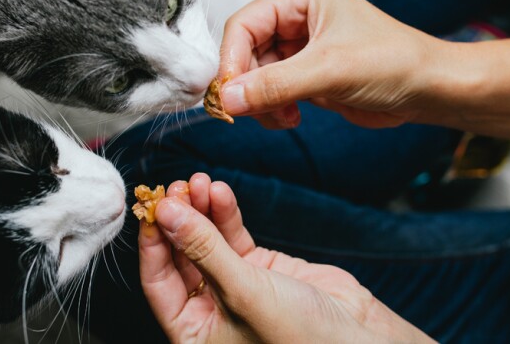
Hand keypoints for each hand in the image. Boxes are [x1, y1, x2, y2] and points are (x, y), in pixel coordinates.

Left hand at [138, 173, 434, 343]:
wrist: (359, 340)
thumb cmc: (300, 338)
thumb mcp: (243, 291)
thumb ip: (203, 249)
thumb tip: (166, 213)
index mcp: (193, 333)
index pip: (158, 282)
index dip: (153, 243)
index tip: (151, 207)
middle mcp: (209, 311)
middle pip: (180, 256)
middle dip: (178, 219)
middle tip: (177, 186)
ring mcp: (234, 286)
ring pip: (206, 241)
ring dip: (201, 210)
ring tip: (200, 181)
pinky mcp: (260, 268)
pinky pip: (233, 236)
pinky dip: (226, 213)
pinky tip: (220, 192)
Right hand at [216, 0, 447, 129]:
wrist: (428, 90)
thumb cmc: (395, 62)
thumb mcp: (330, 70)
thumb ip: (275, 84)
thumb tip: (228, 98)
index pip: (243, 24)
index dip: (231, 59)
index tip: (228, 93)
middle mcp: (297, 18)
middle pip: (245, 52)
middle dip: (247, 85)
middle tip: (250, 111)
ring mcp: (301, 48)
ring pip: (255, 76)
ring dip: (261, 102)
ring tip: (283, 117)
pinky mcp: (307, 75)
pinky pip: (271, 92)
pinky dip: (273, 109)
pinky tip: (292, 117)